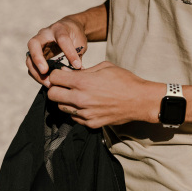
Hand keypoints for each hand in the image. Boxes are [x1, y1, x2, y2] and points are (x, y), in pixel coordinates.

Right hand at [26, 16, 86, 86]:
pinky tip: (46, 82)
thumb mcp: (80, 42)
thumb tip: (78, 70)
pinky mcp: (35, 53)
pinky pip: (31, 64)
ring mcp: (37, 44)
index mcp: (59, 29)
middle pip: (34, 44)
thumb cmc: (75, 35)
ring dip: (36, 71)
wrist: (68, 28)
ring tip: (48, 82)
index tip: (77, 66)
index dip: (70, 53)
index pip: (63, 40)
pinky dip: (36, 74)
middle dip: (38, 59)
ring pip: (29, 57)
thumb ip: (78, 54)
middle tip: (45, 72)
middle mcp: (44, 34)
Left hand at [48, 62, 163, 128]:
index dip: (56, 75)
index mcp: (83, 82)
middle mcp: (80, 99)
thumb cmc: (124, 80)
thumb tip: (68, 72)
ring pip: (61, 108)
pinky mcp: (91, 123)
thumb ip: (84, 70)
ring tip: (77, 95)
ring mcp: (85, 113)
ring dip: (65, 101)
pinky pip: (74, 117)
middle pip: (52, 95)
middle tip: (65, 86)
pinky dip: (76, 111)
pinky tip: (87, 104)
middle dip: (56, 88)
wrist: (140, 100)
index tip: (61, 75)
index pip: (54, 78)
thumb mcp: (104, 67)